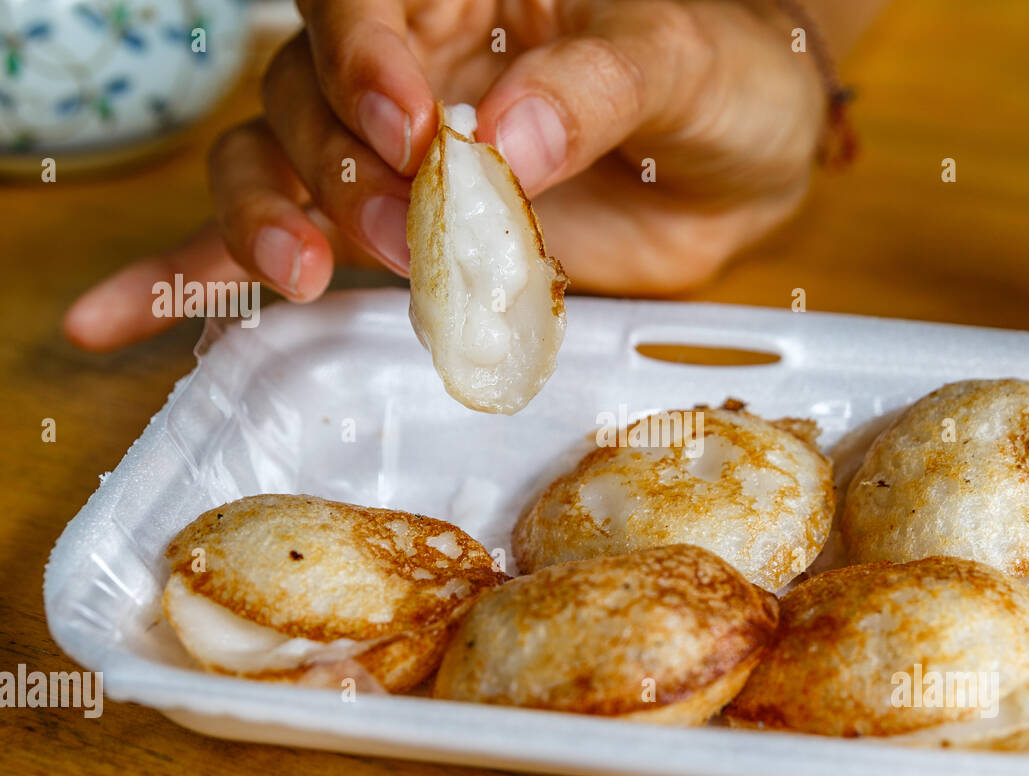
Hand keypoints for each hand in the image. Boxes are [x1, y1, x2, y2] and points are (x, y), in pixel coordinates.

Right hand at [64, 0, 826, 349]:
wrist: (742, 162)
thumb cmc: (719, 81)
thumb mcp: (678, 61)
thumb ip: (596, 88)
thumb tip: (505, 138)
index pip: (364, 3)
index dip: (365, 63)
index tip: (414, 133)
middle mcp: (405, 65)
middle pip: (304, 99)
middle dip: (343, 171)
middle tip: (417, 232)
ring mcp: (390, 156)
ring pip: (273, 166)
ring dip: (272, 221)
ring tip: (308, 275)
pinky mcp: (396, 235)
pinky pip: (278, 244)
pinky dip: (195, 279)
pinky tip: (118, 321)